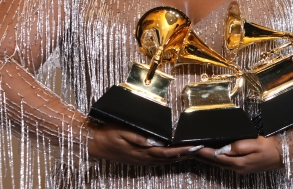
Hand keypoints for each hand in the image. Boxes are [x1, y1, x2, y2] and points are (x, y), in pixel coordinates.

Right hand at [87, 123, 202, 165]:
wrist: (94, 144)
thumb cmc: (107, 134)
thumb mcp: (122, 131)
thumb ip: (139, 137)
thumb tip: (155, 141)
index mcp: (142, 151)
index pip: (167, 152)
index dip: (181, 150)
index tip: (193, 146)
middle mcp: (144, 158)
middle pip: (169, 158)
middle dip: (184, 154)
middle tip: (199, 149)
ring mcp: (141, 160)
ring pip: (164, 161)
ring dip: (178, 157)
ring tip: (191, 152)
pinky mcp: (138, 160)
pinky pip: (157, 161)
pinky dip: (168, 159)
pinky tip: (173, 156)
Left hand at [196, 136, 282, 173]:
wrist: (281, 155)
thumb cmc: (268, 147)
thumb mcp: (254, 143)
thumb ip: (237, 146)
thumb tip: (222, 149)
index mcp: (238, 162)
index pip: (215, 156)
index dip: (203, 151)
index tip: (192, 147)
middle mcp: (236, 168)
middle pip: (214, 162)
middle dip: (200, 155)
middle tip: (187, 150)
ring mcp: (239, 169)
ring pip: (217, 163)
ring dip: (206, 158)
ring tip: (194, 152)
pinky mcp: (241, 167)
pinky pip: (224, 163)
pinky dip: (214, 159)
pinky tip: (210, 155)